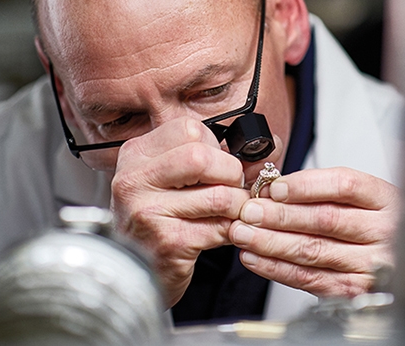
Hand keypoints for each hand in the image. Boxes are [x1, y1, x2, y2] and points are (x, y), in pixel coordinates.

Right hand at [110, 117, 249, 306]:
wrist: (138, 274)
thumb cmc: (161, 222)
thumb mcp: (175, 181)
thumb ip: (216, 158)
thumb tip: (269, 147)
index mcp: (137, 154)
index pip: (189, 129)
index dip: (217, 147)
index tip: (220, 164)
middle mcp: (135, 179)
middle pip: (202, 157)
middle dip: (232, 174)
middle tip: (232, 189)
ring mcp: (148, 211)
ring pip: (219, 195)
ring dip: (237, 205)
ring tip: (230, 212)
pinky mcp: (168, 242)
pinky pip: (220, 227)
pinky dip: (233, 228)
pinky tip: (222, 230)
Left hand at [229, 167, 398, 297]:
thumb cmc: (378, 224)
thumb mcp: (367, 198)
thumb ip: (328, 190)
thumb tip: (276, 189)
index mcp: (386, 199)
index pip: (345, 185)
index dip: (306, 186)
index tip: (276, 187)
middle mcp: (383, 231)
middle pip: (325, 219)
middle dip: (279, 214)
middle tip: (249, 211)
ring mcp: (370, 263)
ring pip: (313, 250)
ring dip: (271, 241)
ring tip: (244, 233)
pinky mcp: (354, 289)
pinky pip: (309, 278)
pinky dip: (277, 268)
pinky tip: (257, 257)